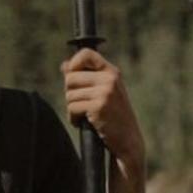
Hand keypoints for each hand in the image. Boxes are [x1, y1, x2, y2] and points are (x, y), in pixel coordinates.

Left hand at [62, 49, 144, 167]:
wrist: (128, 139)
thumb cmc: (114, 116)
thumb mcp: (105, 92)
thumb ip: (86, 77)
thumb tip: (65, 65)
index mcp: (112, 72)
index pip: (86, 53)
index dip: (74, 63)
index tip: (72, 76)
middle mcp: (109, 79)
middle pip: (71, 77)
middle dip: (70, 93)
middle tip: (81, 104)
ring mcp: (105, 92)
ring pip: (69, 94)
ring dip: (72, 108)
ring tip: (84, 115)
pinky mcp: (98, 106)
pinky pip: (72, 108)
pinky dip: (74, 118)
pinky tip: (84, 122)